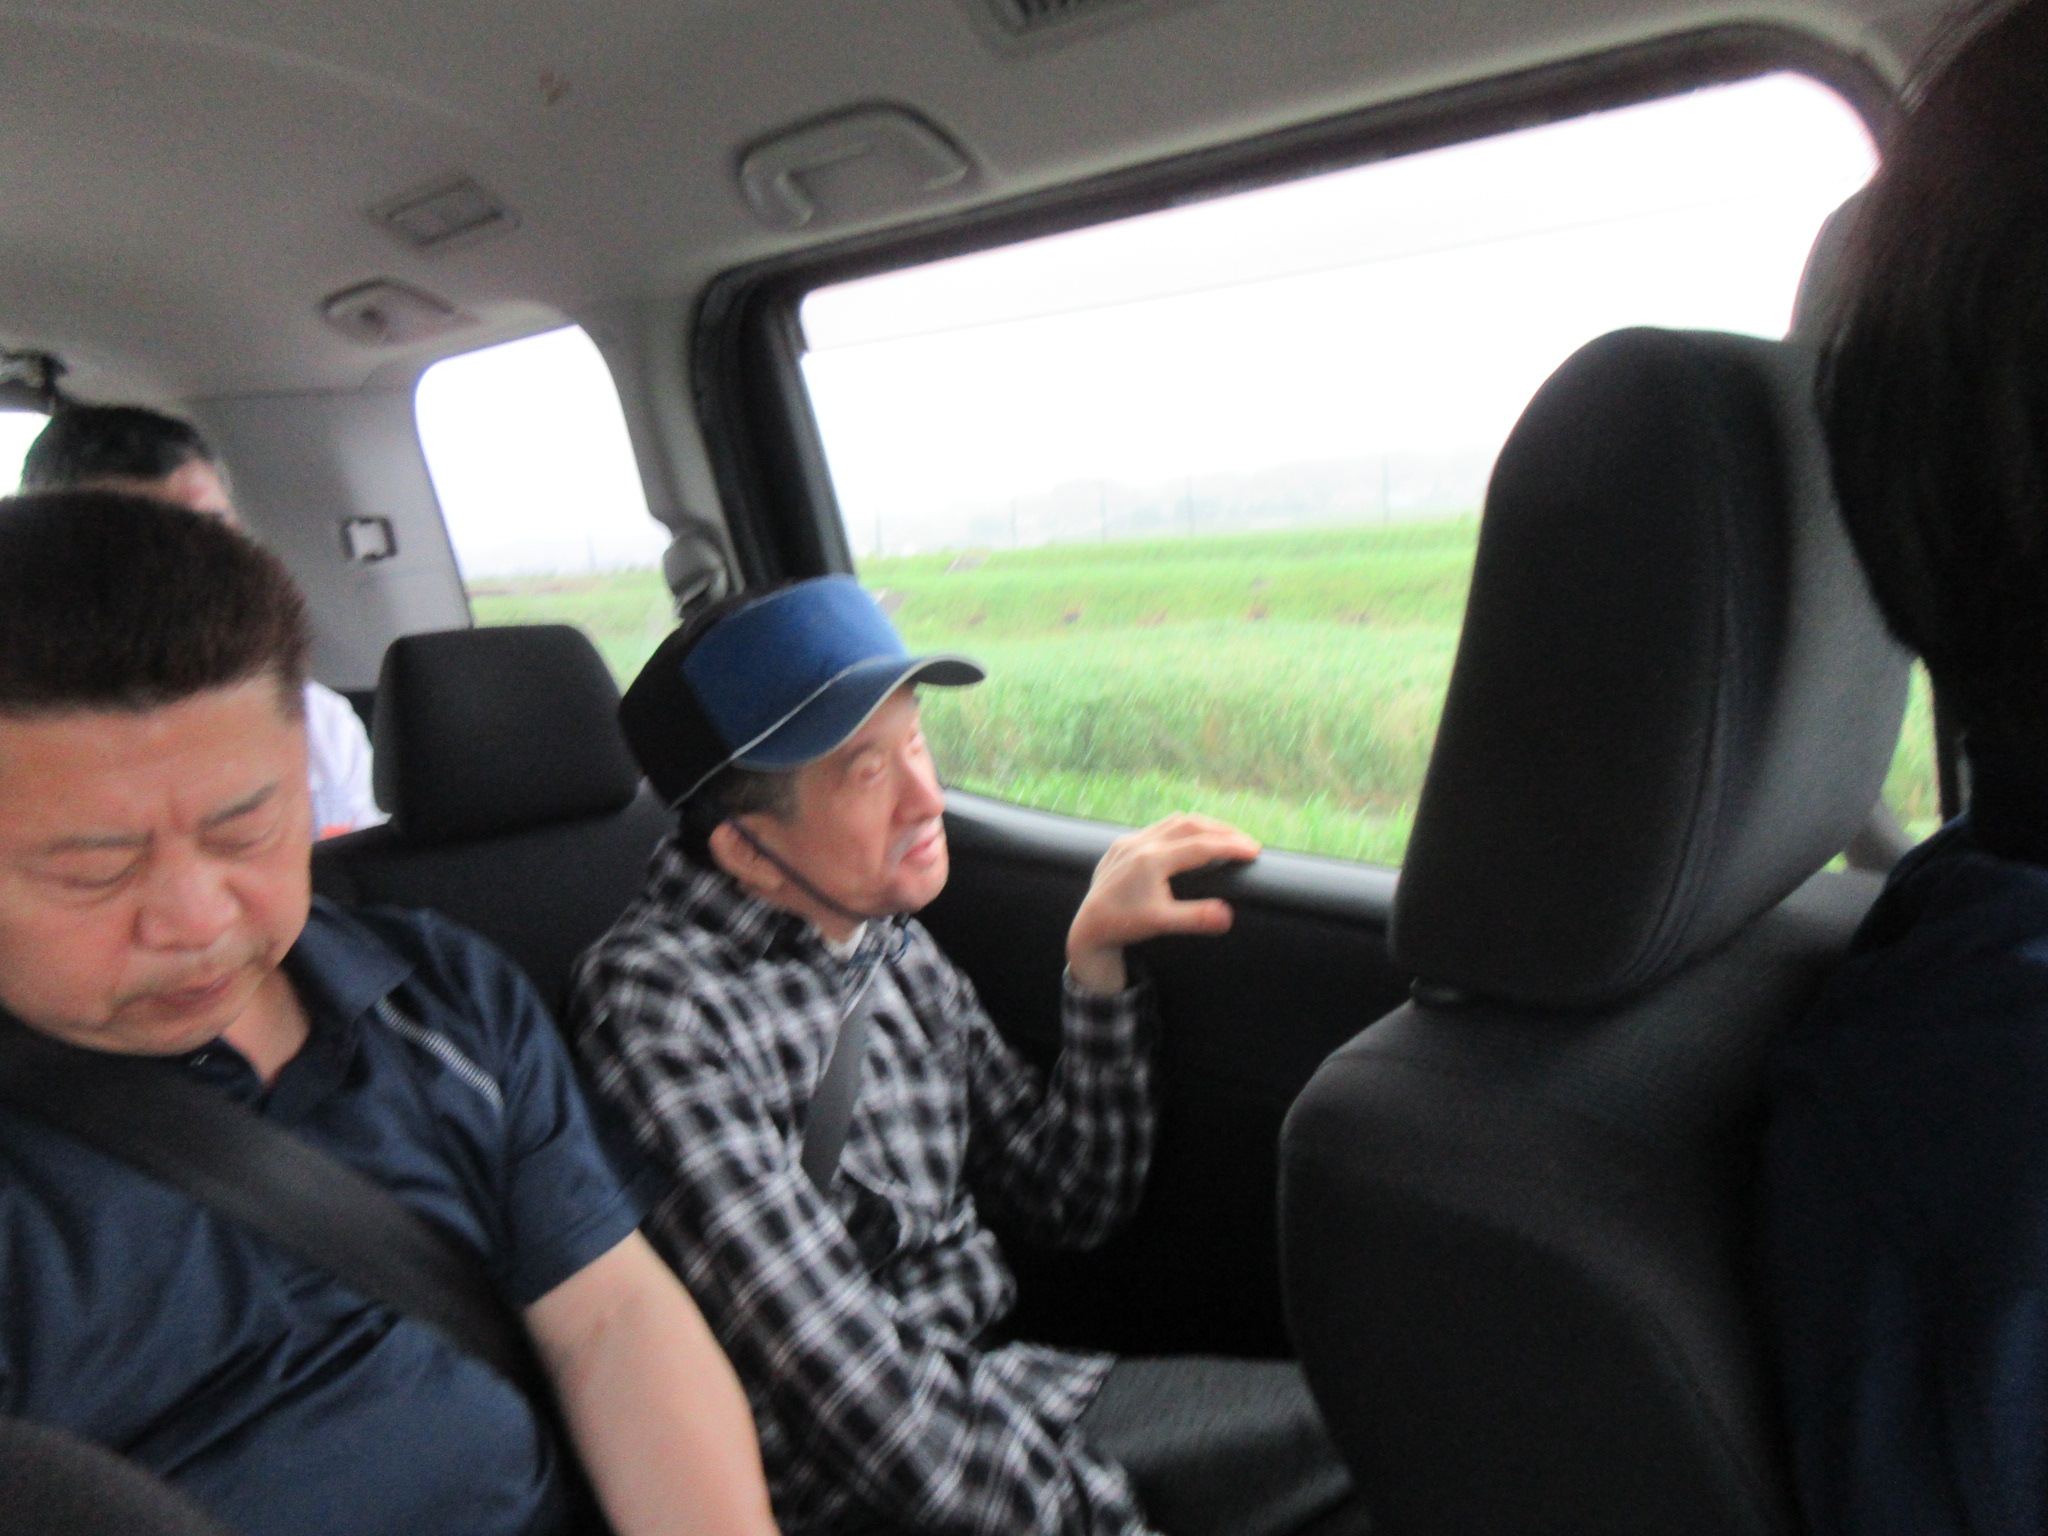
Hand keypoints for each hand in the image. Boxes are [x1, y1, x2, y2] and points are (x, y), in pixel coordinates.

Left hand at [1066, 814, 1262, 994]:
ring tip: (1226, 837)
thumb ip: (1196, 917)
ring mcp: (1129, 841)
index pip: (1201, 846)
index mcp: (1151, 861)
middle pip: (1190, 825)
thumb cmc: (1125, 925)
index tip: (1254, 850)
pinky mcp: (1122, 844)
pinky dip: (1181, 829)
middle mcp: (1140, 844)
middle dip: (1222, 831)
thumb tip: (1229, 915)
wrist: (1088, 926)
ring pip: (1174, 822)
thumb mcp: (1161, 924)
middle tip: (1246, 842)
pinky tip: (1192, 839)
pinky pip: (1158, 828)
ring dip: (1203, 826)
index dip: (1231, 846)